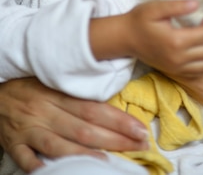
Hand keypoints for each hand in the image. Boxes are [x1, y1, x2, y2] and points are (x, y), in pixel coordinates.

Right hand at [0, 77, 148, 172]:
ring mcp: (29, 130)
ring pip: (61, 145)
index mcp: (57, 94)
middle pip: (84, 128)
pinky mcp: (14, 145)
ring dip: (86, 154)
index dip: (119, 119)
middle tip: (138, 144)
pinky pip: (28, 160)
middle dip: (114, 138)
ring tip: (109, 162)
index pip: (94, 108)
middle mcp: (45, 111)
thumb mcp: (52, 84)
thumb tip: (111, 107)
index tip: (140, 129)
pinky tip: (64, 172)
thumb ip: (77, 96)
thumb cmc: (29, 87)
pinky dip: (44, 168)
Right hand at [90, 0, 202, 78]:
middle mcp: (179, 58)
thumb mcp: (156, 8)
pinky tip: (200, 46)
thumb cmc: (139, 20)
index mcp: (176, 41)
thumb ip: (177, 5)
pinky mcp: (175, 72)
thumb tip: (198, 3)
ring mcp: (177, 67)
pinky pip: (199, 71)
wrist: (125, 38)